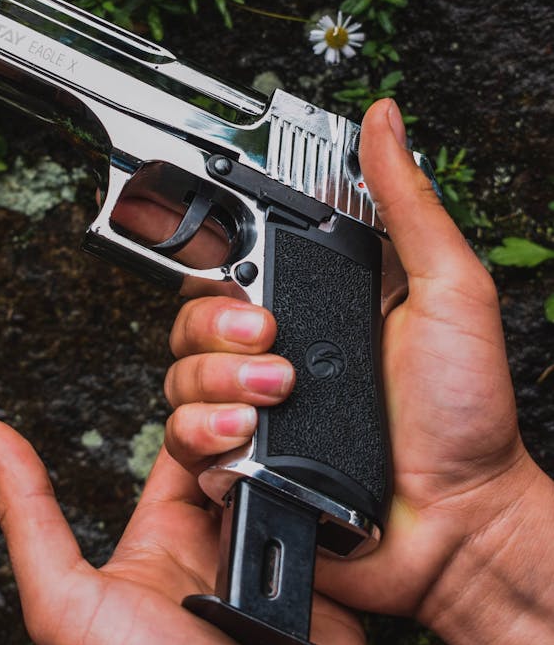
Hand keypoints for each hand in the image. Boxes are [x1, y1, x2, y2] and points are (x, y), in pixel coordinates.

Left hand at [0, 421, 371, 644]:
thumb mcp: (71, 608)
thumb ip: (30, 522)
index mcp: (160, 530)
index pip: (181, 436)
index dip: (200, 412)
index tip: (226, 422)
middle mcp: (220, 529)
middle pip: (236, 433)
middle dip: (247, 409)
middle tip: (267, 407)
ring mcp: (277, 542)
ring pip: (287, 456)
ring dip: (291, 434)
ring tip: (295, 430)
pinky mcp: (326, 560)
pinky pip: (333, 498)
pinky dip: (332, 474)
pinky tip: (328, 461)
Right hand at [161, 98, 553, 644]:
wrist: (460, 523)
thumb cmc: (465, 412)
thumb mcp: (448, 288)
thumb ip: (408, 203)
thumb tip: (386, 121)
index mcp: (314, 303)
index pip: (232, 262)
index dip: (213, 254)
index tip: (229, 264)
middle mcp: (274, 353)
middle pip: (191, 317)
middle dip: (216, 326)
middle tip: (269, 340)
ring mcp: (254, 412)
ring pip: (178, 376)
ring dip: (217, 382)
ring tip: (276, 395)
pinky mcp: (241, 467)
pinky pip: (184, 442)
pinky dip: (207, 438)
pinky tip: (250, 441)